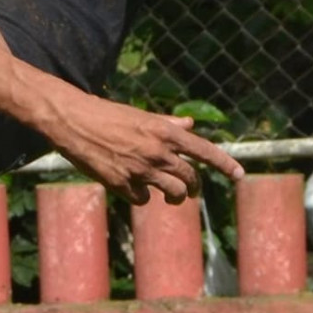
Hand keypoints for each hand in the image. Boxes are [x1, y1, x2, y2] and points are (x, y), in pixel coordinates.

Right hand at [49, 92, 242, 204]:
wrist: (73, 121)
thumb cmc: (106, 114)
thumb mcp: (141, 116)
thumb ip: (168, 124)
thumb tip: (189, 125)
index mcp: (165, 132)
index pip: (205, 151)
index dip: (226, 165)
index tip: (240, 175)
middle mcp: (158, 152)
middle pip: (190, 178)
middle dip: (194, 187)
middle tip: (190, 191)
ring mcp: (140, 169)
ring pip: (172, 193)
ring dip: (174, 198)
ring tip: (170, 197)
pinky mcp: (120, 183)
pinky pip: (142, 199)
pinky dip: (142, 197)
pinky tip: (135, 190)